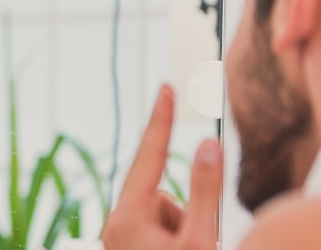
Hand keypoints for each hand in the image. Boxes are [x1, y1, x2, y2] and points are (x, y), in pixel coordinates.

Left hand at [101, 85, 221, 249]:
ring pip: (166, 208)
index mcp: (127, 216)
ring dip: (185, 227)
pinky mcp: (127, 244)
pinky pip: (160, 223)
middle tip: (193, 240)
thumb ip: (205, 191)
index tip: (165, 88)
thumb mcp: (199, 239)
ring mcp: (119, 235)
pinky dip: (178, 234)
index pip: (149, 156)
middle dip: (186, 211)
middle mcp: (116, 222)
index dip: (161, 120)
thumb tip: (207, 144)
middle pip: (161, 189)